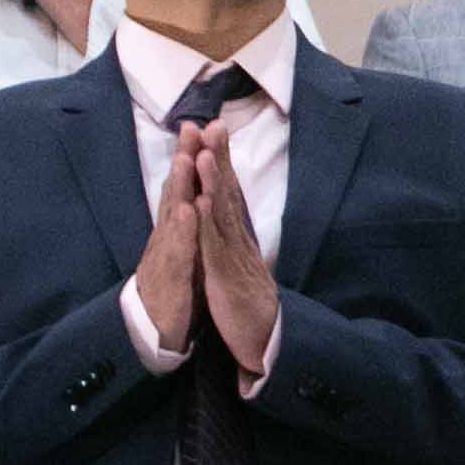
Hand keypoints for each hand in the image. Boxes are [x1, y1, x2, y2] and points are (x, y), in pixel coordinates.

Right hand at [131, 123, 211, 357]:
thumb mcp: (185, 251)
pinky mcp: (169, 279)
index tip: (199, 126)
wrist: (155, 333)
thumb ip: (189, 223)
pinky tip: (188, 212)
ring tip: (187, 158)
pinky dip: (182, 231)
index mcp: (175, 230)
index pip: (184, 188)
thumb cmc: (174, 288)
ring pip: (173, 216)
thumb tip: (196, 195)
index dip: (190, 158)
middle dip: (184, 159)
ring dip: (179, 187)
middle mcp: (167, 236)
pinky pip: (177, 252)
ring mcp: (165, 255)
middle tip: (191, 126)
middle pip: (175, 192)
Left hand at [196, 116, 281, 382]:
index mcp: (235, 236)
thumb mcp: (237, 262)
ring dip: (213, 182)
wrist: (263, 341)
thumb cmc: (246, 302)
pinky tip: (201, 202)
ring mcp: (232, 256)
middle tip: (214, 123)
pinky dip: (208, 222)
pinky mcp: (226, 277)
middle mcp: (237, 239)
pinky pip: (214, 246)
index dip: (220, 160)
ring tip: (203, 152)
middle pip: (228, 192)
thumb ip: (230, 236)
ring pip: (221, 214)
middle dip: (219, 157)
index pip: (227, 191)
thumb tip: (225, 210)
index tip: (212, 128)